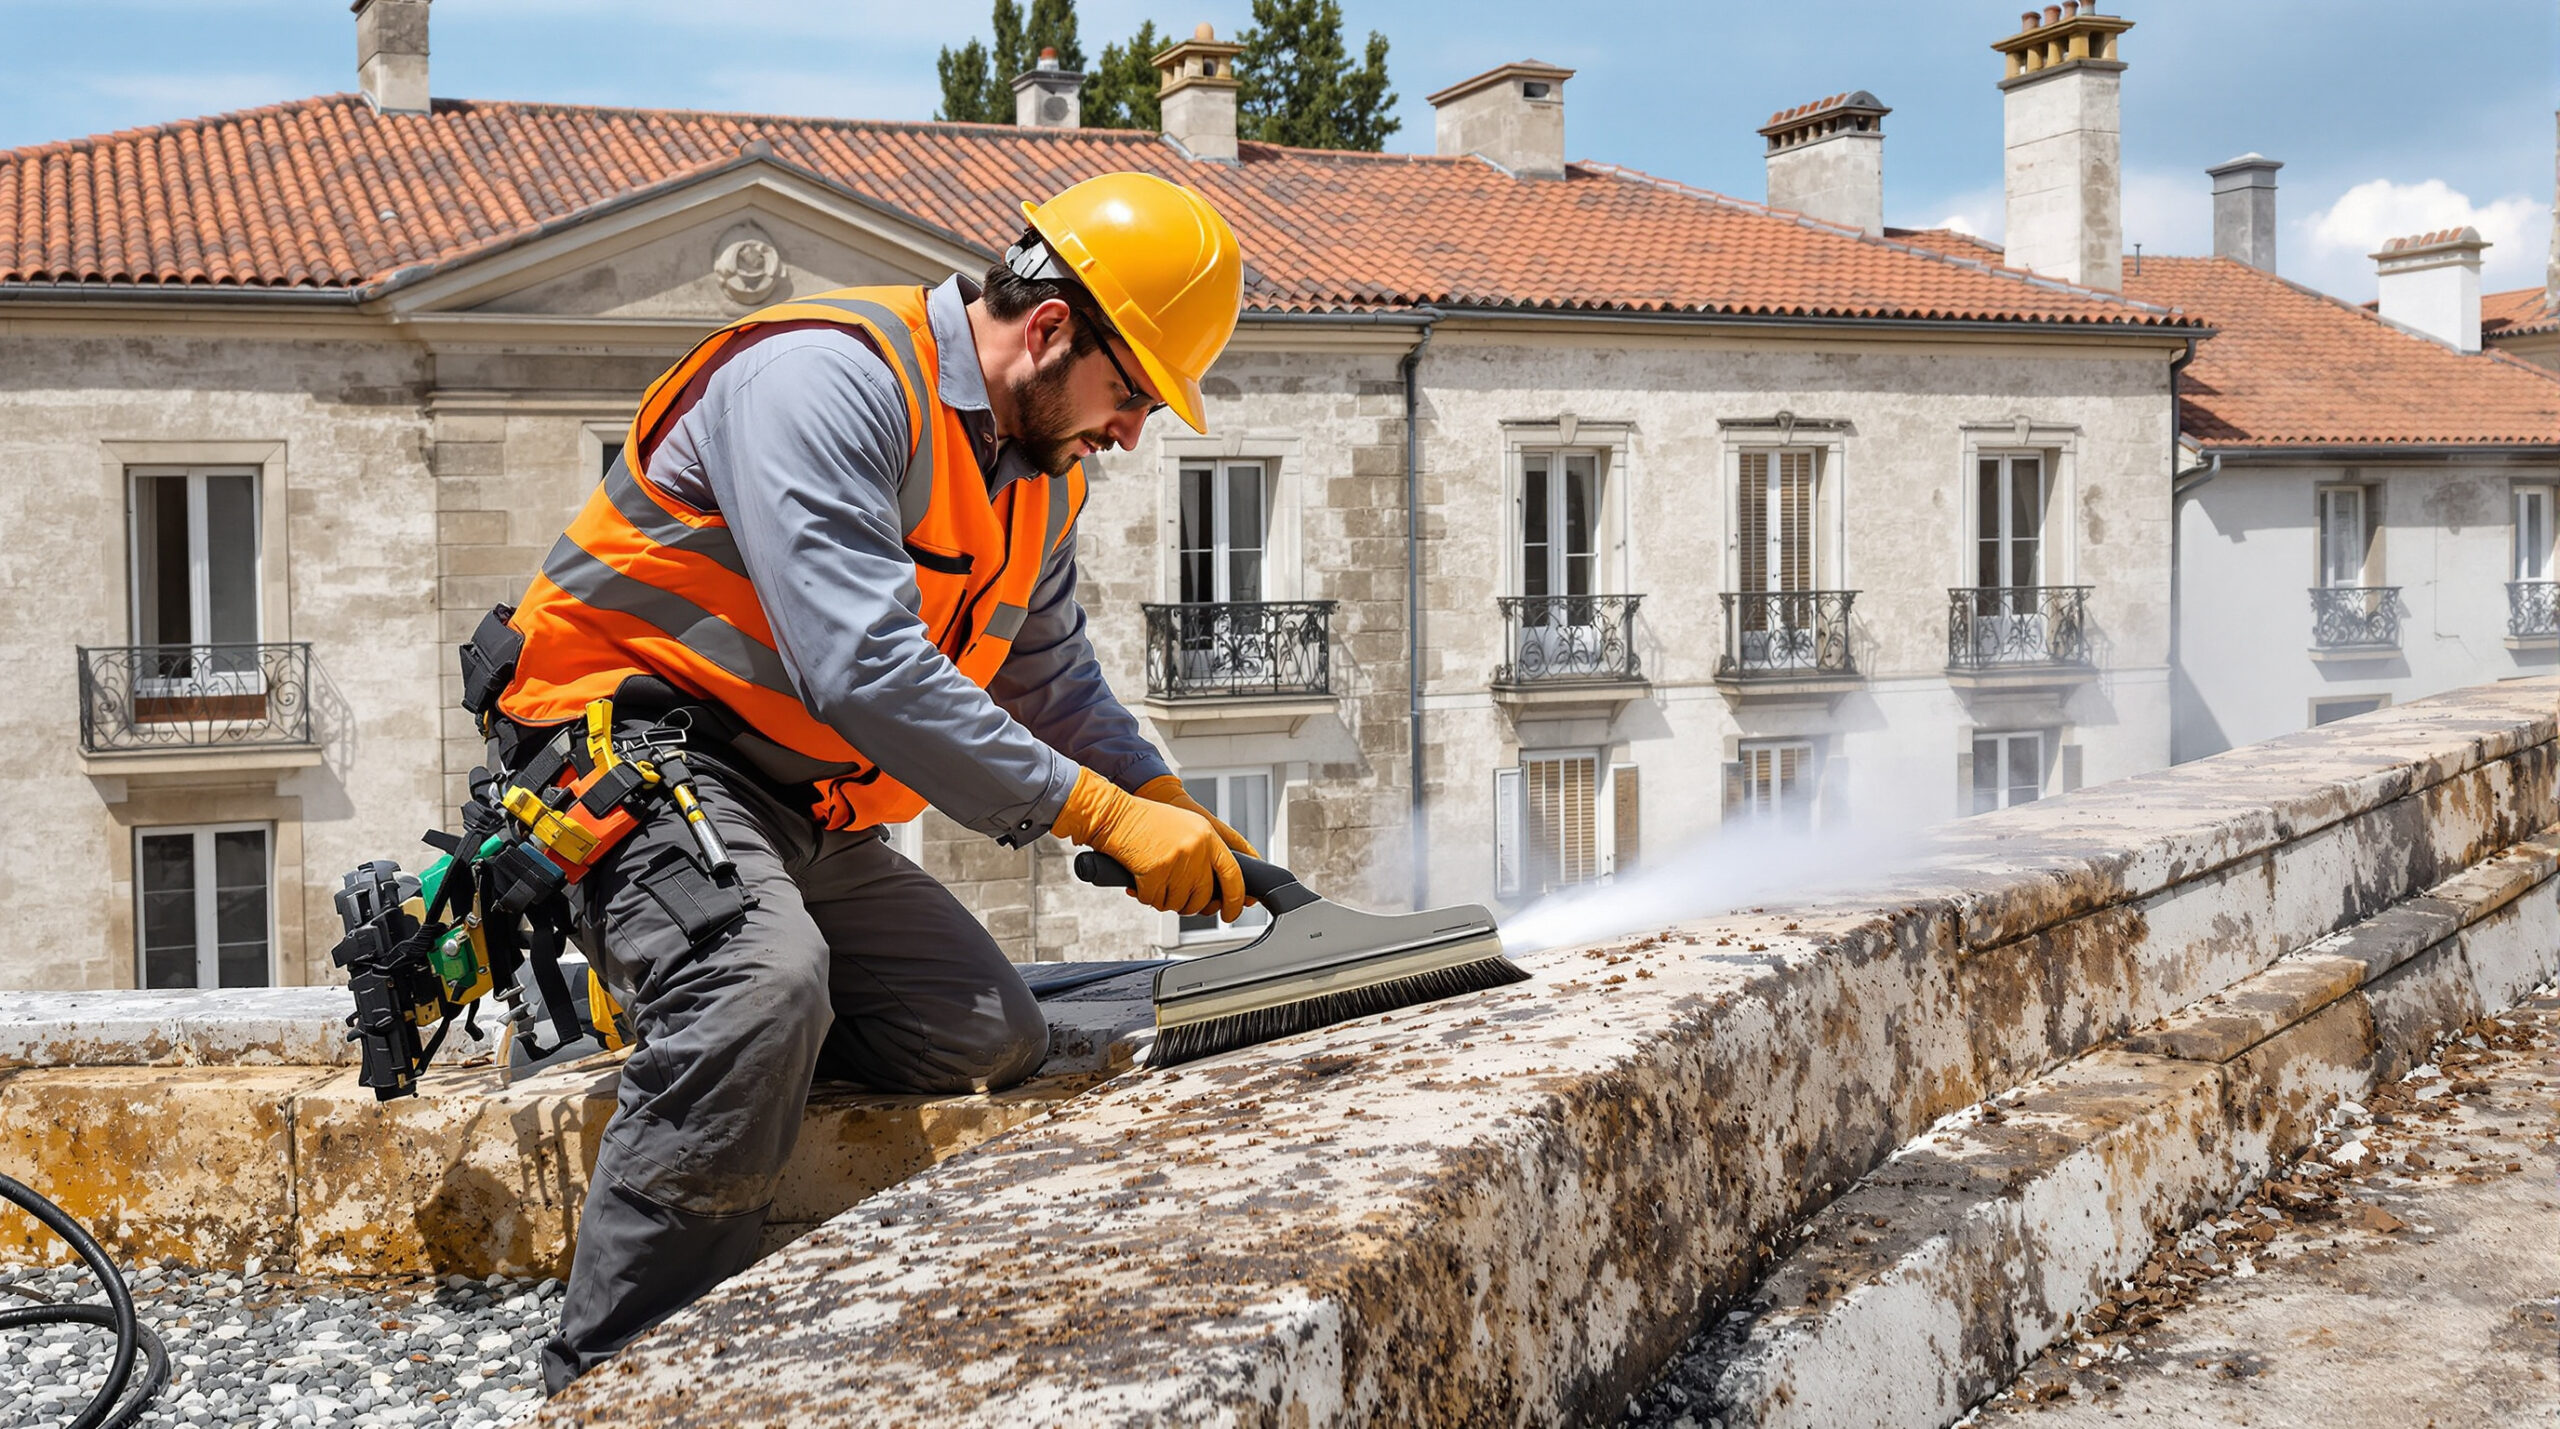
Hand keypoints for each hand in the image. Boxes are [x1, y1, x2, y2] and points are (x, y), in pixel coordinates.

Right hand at [1052, 769, 1246, 920]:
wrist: (1114, 815)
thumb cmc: (1145, 822)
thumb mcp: (1185, 827)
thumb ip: (1204, 852)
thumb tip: (1214, 886)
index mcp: (1207, 835)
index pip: (1233, 875)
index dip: (1234, 900)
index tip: (1230, 913)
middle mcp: (1196, 848)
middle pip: (1202, 896)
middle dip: (1190, 906)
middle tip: (1178, 901)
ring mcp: (1176, 861)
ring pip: (1178, 903)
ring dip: (1164, 900)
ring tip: (1155, 882)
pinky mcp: (1155, 872)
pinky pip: (1154, 900)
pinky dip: (1145, 896)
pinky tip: (1140, 880)